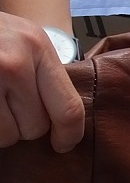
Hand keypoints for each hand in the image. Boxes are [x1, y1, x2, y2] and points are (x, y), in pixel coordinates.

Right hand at [0, 10, 83, 151]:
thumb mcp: (21, 38)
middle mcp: (14, 63)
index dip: (69, 134)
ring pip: (8, 135)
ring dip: (1, 130)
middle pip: (35, 127)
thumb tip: (65, 120)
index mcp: (36, 47)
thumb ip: (42, 72)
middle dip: (23, 126)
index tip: (63, 144)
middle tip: (8, 106)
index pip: (68, 107)